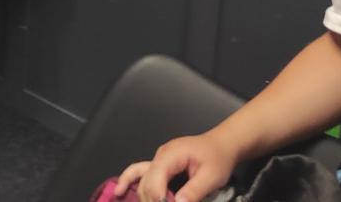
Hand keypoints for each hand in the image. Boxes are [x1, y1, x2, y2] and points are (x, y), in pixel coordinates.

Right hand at [114, 132, 236, 201]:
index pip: (156, 178)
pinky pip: (139, 172)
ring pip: (142, 181)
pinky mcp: (159, 165)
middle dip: (153, 200)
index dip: (159, 197)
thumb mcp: (211, 176)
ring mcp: (157, 159)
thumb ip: (194, 191)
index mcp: (171, 155)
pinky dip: (129, 182)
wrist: (221, 145)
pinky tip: (120, 192)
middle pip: (147, 183)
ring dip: (144, 197)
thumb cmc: (217, 158)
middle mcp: (160, 156)